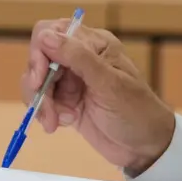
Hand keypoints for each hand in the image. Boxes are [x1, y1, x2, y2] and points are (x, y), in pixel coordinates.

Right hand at [22, 19, 174, 174]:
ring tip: (54, 122)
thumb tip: (45, 36)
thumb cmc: (136, 112)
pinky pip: (42, 99)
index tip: (39, 78)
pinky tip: (58, 125)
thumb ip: (78, 58)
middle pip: (39, 57)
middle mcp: (80, 57)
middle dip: (38, 83)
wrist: (145, 149)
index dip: (40, 52)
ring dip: (41, 102)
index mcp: (94, 44)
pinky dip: (44, 112)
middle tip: (46, 108)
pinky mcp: (66, 101)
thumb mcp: (109, 84)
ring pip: (36, 80)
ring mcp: (72, 80)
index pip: (52, 31)